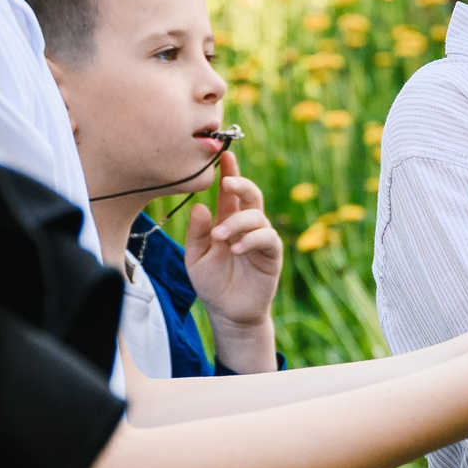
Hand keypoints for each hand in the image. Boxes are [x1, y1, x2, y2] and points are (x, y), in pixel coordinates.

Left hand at [184, 150, 282, 368]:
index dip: (230, 172)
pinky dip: (251, 240)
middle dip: (241, 183)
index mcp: (228, 221)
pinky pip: (267, 239)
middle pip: (251, 195)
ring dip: (238, 223)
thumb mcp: (196, 257)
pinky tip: (236, 248)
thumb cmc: (212, 283)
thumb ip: (197, 233)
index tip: (225, 155)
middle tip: (227, 182)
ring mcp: (261, 239)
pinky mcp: (271, 255)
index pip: (231, 192)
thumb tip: (200, 206)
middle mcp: (247, 226)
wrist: (228, 312)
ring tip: (220, 237)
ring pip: (257, 216)